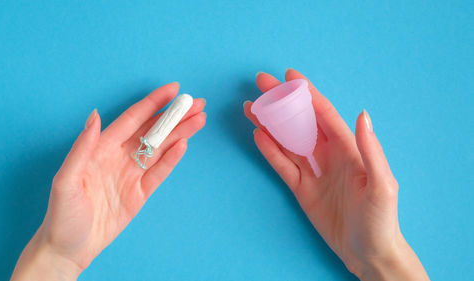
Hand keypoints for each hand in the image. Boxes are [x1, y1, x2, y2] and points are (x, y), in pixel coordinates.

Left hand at [11, 82, 205, 280]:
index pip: (132, 119)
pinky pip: (159, 172)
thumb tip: (95, 115)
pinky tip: (185, 144)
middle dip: (174, 115)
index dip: (153, 103)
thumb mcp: (65, 180)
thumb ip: (82, 147)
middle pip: (152, 130)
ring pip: (160, 148)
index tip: (173, 89)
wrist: (70, 248)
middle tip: (196, 103)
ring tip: (199, 119)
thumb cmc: (63, 215)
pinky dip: (172, 158)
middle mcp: (119, 156)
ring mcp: (131, 174)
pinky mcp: (140, 193)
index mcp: (101, 148)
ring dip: (180, 132)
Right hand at [244, 69, 428, 279]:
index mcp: (349, 149)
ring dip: (269, 123)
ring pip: (287, 141)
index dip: (307, 94)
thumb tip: (361, 114)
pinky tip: (258, 135)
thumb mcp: (382, 185)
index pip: (324, 114)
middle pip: (300, 122)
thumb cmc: (381, 220)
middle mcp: (329, 155)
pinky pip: (282, 165)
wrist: (368, 253)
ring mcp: (313, 171)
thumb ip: (370, 150)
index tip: (290, 76)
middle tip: (261, 84)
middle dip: (281, 102)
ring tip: (251, 107)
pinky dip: (270, 150)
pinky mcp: (302, 189)